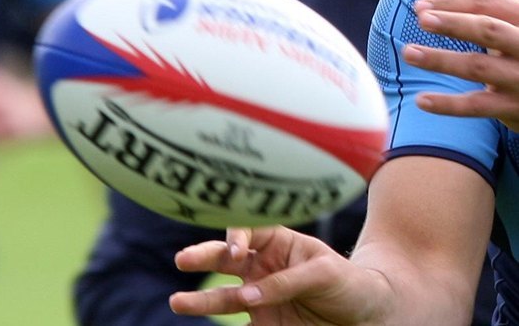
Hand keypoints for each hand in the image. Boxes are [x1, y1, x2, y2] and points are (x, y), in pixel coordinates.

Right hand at [168, 227, 389, 324]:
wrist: (371, 317)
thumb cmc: (352, 284)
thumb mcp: (326, 274)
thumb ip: (285, 281)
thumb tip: (247, 297)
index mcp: (278, 243)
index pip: (247, 232)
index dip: (236, 238)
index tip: (235, 252)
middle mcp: (262, 268)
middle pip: (225, 260)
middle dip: (202, 258)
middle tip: (182, 260)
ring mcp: (260, 298)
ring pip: (224, 296)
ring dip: (201, 301)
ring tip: (176, 303)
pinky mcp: (264, 325)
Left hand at [403, 0, 518, 130]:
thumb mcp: (510, 23)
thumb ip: (483, 0)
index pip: (491, 4)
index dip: (455, 2)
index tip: (420, 6)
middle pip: (490, 30)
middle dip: (454, 23)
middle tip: (421, 19)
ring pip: (479, 67)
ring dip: (440, 60)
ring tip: (408, 52)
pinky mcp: (514, 107)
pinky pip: (478, 106)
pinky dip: (448, 104)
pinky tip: (420, 100)